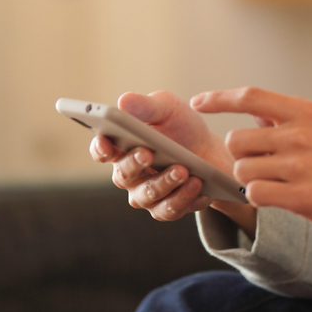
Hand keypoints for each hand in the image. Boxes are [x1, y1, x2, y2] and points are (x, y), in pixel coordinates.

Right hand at [89, 90, 232, 222]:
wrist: (211, 149)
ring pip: (147, 195)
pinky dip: (183, 196)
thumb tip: (123, 101)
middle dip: (134, 164)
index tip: (107, 143)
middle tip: (148, 153)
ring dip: (164, 182)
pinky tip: (196, 183)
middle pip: (123, 175)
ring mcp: (146, 194)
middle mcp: (129, 173)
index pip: (101, 150)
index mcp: (122, 146)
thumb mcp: (167, 108)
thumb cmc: (181, 126)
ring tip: (182, 169)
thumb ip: (146, 105)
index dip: (100, 148)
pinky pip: (169, 209)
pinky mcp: (166, 209)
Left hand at [191, 87, 311, 238]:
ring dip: (250, 179)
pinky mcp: (303, 197)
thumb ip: (289, 119)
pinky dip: (259, 197)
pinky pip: (256, 194)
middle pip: (237, 140)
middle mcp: (300, 134)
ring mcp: (301, 166)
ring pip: (243, 170)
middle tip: (259, 165)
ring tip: (274, 183)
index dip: (218, 99)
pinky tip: (277, 198)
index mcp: (306, 111)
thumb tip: (254, 116)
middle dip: (241, 154)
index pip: (250, 97)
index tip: (197, 102)